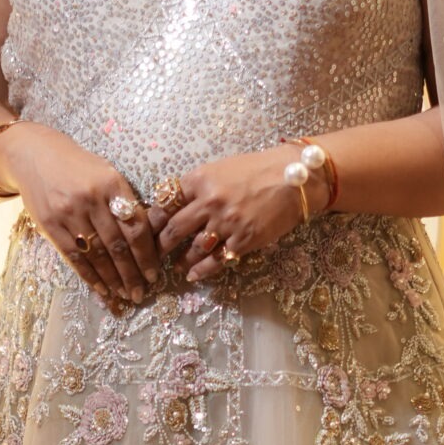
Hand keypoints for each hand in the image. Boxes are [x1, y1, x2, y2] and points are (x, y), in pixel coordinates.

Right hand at [0, 122, 160, 304]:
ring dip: (113, 279)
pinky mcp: (50, 226)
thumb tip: (146, 237)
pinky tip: (102, 289)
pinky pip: (75, 257)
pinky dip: (90, 276)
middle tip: (141, 294)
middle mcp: (91, 199)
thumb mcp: (106, 173)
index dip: (147, 255)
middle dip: (132, 274)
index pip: (136, 226)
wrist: (34, 155)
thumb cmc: (78, 166)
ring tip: (125, 295)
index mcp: (112, 184)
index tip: (154, 274)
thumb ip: (124, 201)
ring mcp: (69, 213)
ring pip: (97, 255)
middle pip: (118, 245)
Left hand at [157, 146, 314, 282]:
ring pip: (193, 249)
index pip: (166, 203)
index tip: (148, 230)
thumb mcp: (220, 169)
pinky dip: (202, 270)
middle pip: (174, 229)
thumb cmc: (257, 169)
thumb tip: (174, 204)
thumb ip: (197, 186)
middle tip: (154, 254)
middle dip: (161, 245)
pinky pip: (217, 260)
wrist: (294, 179)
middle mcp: (209, 202)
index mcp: (200, 180)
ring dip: (181, 260)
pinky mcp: (243, 240)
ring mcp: (226, 223)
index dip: (154, 220)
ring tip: (175, 267)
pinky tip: (193, 275)